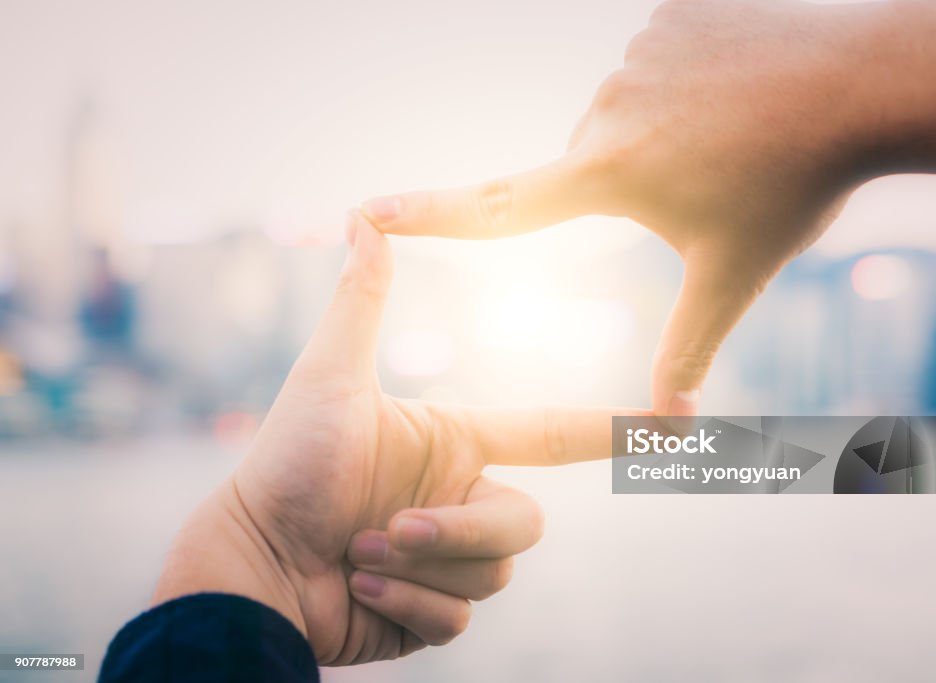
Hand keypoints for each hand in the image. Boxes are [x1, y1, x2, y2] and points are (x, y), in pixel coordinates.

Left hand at [152, 212, 646, 664]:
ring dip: (423, 565)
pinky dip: (407, 604)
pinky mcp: (432, 610)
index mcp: (454, 443)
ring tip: (358, 554)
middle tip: (392, 526)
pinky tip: (357, 588)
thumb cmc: (285, 464)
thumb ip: (362, 300)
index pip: (550, 434)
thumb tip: (362, 215)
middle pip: (525, 520)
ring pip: (496, 572)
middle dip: (462, 527)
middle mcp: (460, 497)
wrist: (250, 565)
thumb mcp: (329, 376)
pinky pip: (461, 616)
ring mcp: (449, 558)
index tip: (675, 424)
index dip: (612, 430)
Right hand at [359, 0, 935, 414]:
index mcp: (608, 173)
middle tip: (705, 178)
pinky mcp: (664, 15)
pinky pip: (654, 64)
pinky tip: (736, 90)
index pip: (496, 205)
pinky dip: (685, 84)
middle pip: (590, 160)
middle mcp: (604, 108)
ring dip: (662, 129)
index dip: (426, 215)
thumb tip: (669, 426)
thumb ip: (687, 346)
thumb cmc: (794, 187)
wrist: (864, 85)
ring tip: (728, 132)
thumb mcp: (732, 276)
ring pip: (624, 110)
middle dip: (633, 177)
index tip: (367, 210)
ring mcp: (634, 54)